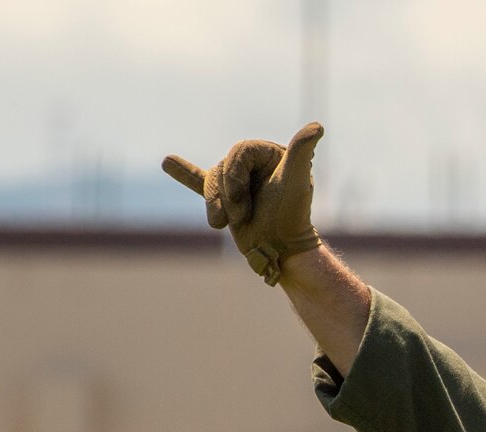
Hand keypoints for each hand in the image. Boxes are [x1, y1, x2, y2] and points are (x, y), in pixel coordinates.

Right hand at [162, 123, 325, 285]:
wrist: (279, 251)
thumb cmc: (290, 217)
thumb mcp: (295, 182)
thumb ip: (302, 152)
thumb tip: (317, 126)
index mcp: (271, 154)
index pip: (240, 151)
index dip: (235, 175)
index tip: (240, 200)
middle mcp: (255, 164)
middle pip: (224, 166)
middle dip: (228, 193)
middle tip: (240, 217)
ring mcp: (239, 180)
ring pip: (212, 180)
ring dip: (216, 204)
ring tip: (225, 224)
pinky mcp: (226, 197)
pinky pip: (200, 180)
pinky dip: (184, 173)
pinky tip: (168, 163)